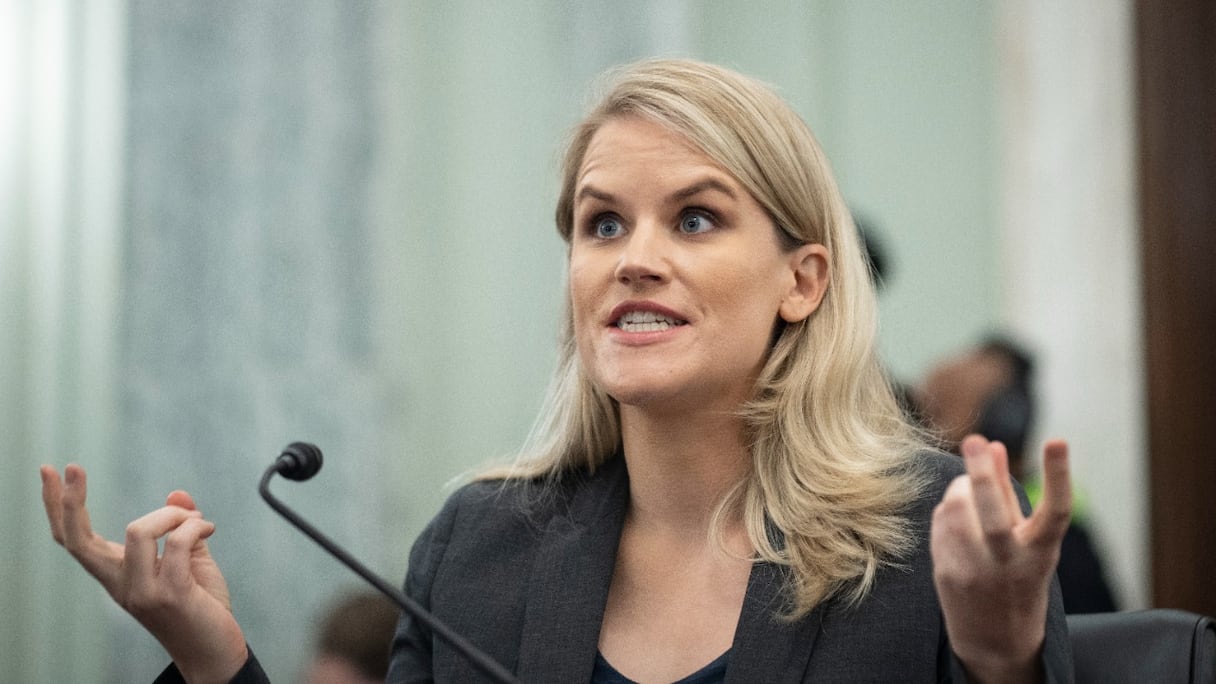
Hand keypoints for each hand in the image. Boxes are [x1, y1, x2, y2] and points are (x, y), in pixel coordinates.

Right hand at [40, 464, 248, 683]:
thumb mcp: (189, 561)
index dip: (57, 507)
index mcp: (116, 576)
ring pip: (138, 530)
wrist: (215, 652)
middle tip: (71, 466)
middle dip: (68, 500)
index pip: (73, 541)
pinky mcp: (169, 594)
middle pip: (77, 540)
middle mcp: (120, 585)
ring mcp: (141, 592)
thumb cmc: (201, 608)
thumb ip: (180, 529)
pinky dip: (195, 526)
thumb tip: (177, 494)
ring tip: (196, 521)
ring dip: (172, 515)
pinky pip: (179, 542)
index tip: (50, 472)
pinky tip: (208, 529)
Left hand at [930, 436, 1070, 683]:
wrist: (995, 641)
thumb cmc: (1019, 579)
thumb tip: (994, 444)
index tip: (1057, 440)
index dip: (1058, 474)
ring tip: (969, 487)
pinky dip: (947, 510)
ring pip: (957, 509)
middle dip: (982, 471)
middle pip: (992, 510)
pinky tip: (957, 518)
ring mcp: (974, 569)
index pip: (1055, 510)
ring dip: (960, 487)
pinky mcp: (946, 572)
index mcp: (1041, 552)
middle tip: (974, 439)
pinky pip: (940, 523)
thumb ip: (1011, 495)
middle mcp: (1010, 562)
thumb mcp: (1030, 544)